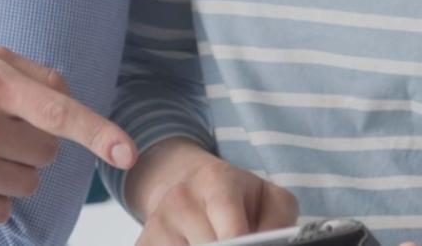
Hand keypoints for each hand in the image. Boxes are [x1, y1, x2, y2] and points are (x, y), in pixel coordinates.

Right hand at [129, 140, 299, 245]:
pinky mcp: (143, 243)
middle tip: (242, 245)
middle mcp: (180, 199)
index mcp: (216, 181)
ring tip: (219, 243)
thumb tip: (272, 244)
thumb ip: (278, 224)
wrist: (188, 183)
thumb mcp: (269, 198)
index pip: (232, 235)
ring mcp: (157, 223)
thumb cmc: (236, 196)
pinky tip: (196, 245)